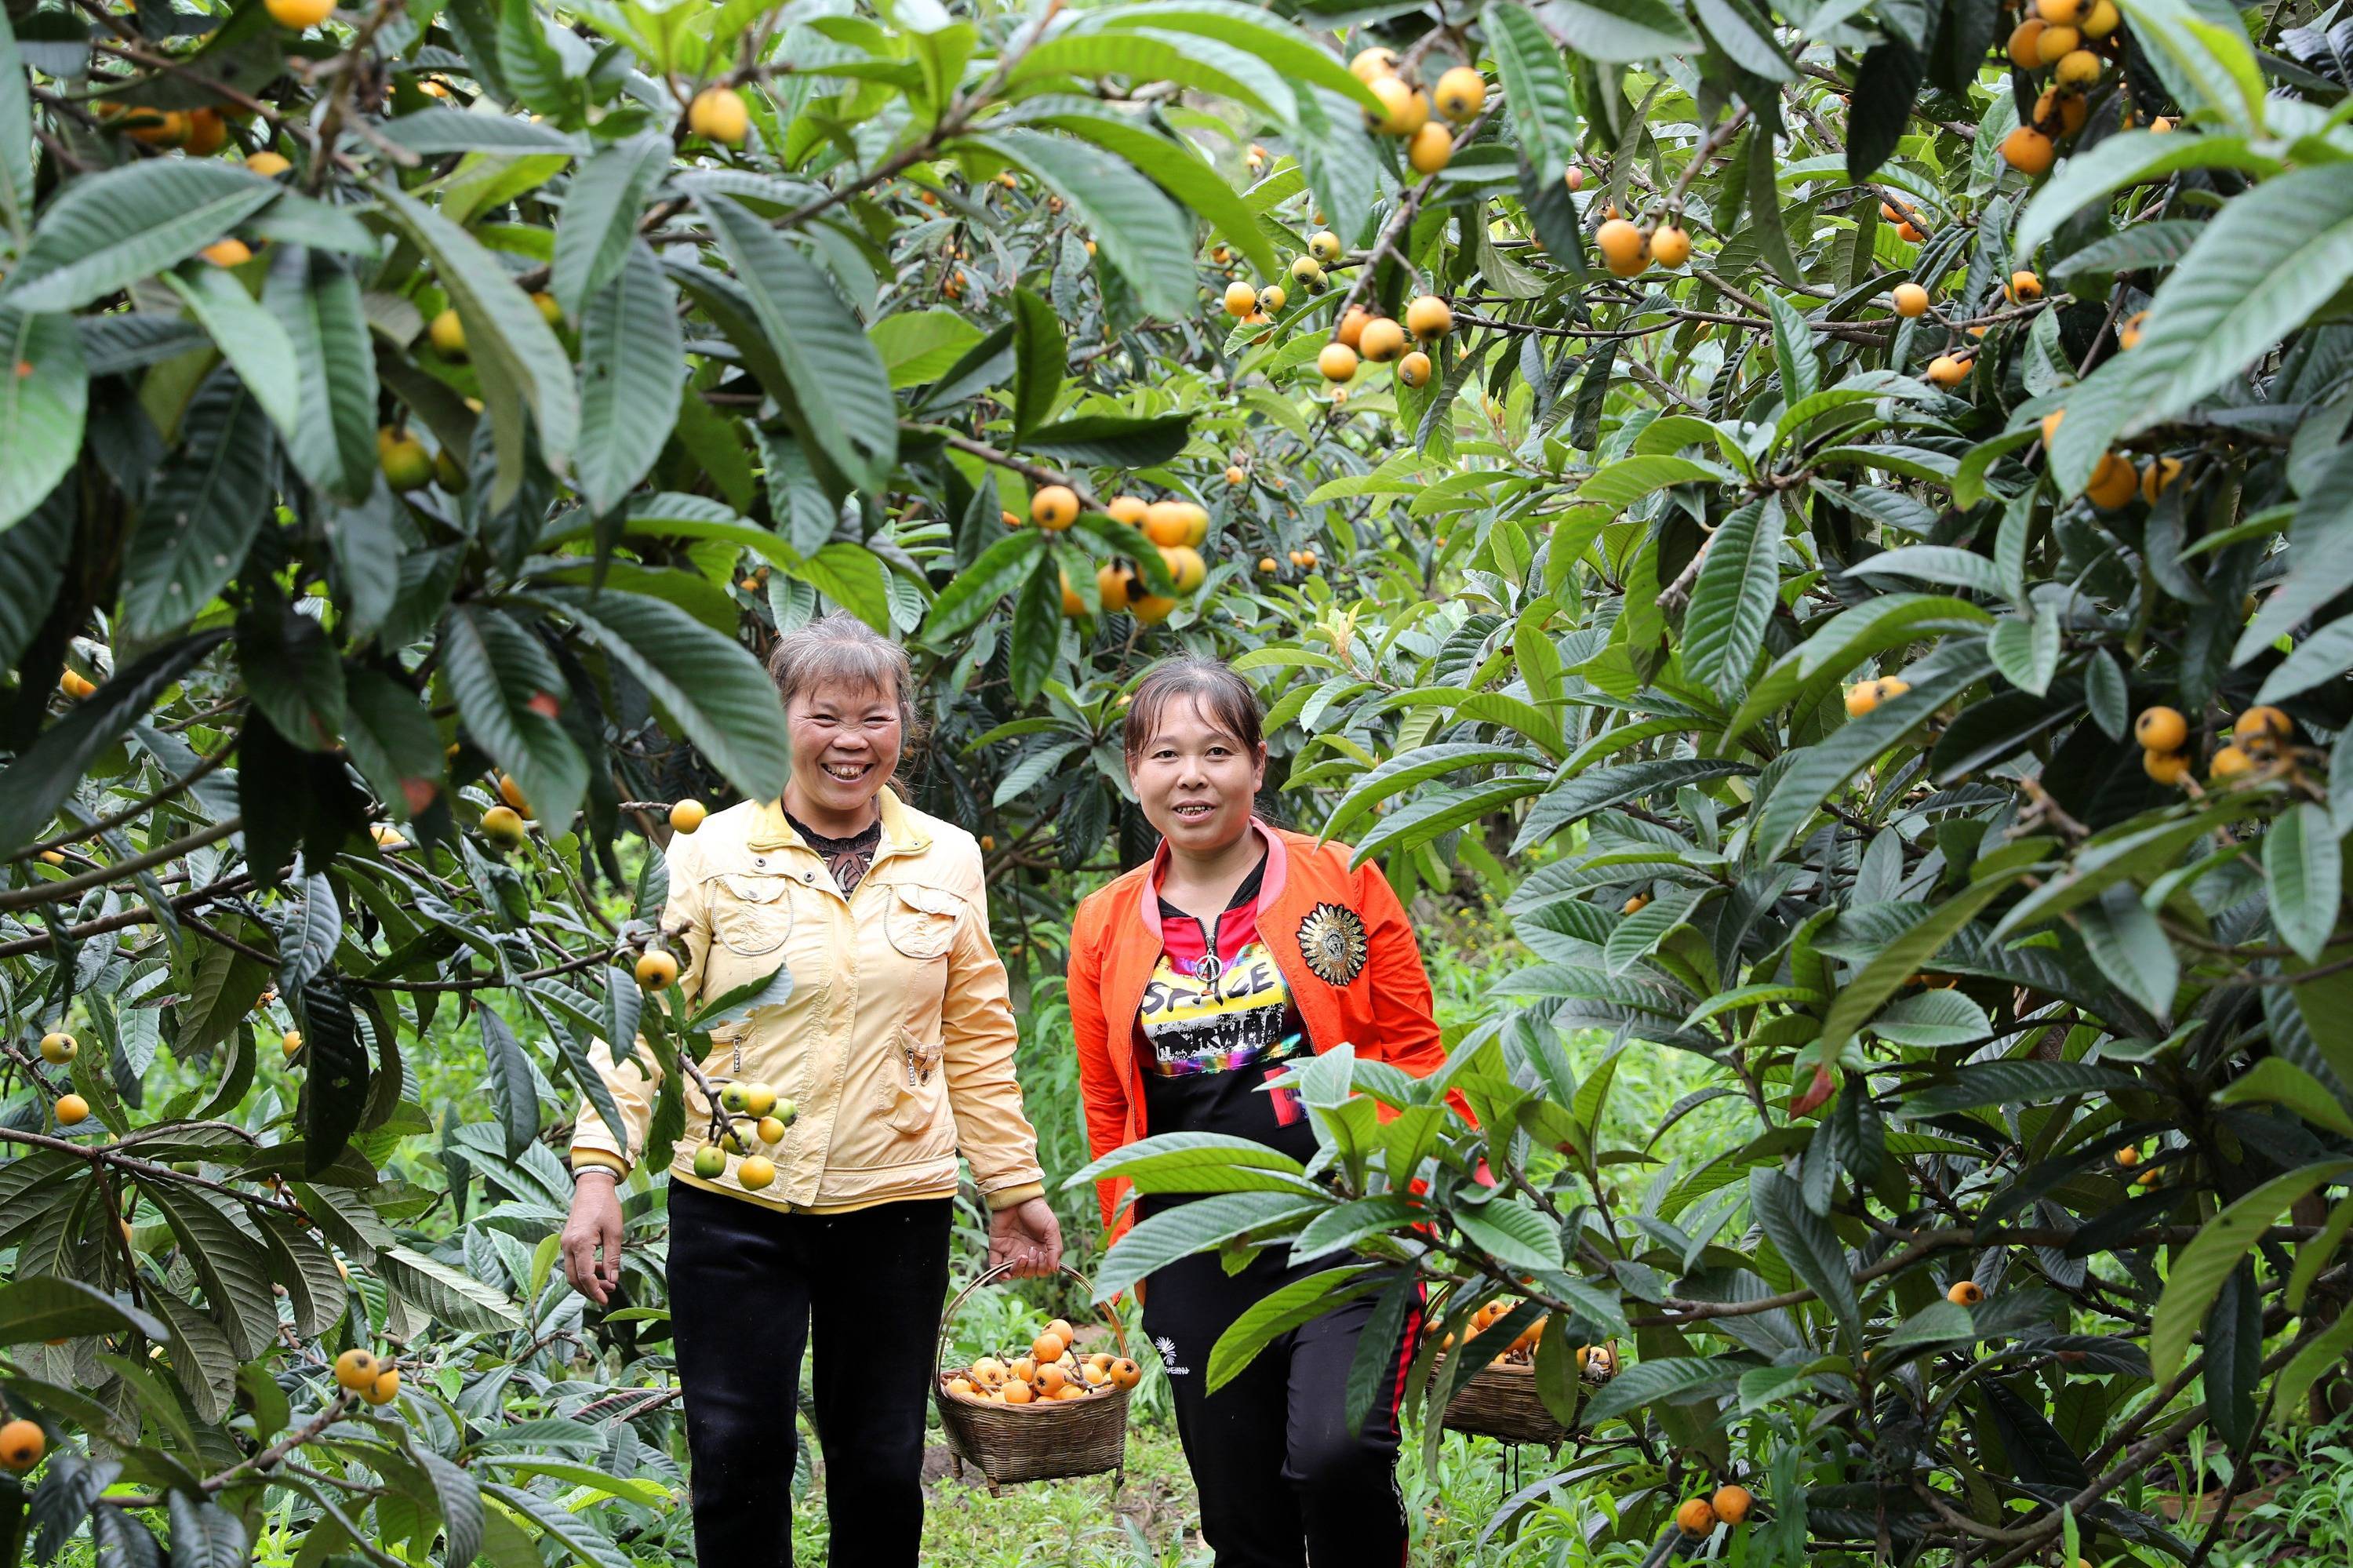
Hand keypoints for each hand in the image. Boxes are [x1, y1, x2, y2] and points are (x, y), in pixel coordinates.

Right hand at [561, 1172, 624, 1304]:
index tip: (605, 1301)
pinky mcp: (567, 1240)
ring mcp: (565, 1243)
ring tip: (608, 1283)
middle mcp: (568, 1245)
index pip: (585, 1276)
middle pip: (574, 1278)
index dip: (595, 1291)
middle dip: (590, 1290)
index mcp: (580, 1243)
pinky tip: (600, 1269)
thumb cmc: (606, 1206)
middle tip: (608, 1294)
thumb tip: (612, 1280)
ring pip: (572, 1271)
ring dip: (588, 1280)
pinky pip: (573, 1261)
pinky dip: (585, 1269)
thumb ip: (613, 1258)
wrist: (592, 1186)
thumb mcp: (615, 1232)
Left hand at [989, 1196, 1061, 1277]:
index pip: (1042, 1270)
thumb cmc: (1036, 1210)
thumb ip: (1055, 1249)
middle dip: (1032, 1267)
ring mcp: (1010, 1251)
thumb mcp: (1052, 1228)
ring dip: (1019, 1270)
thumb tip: (1055, 1269)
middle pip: (1028, 1273)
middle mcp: (1025, 1252)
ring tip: (1022, 1256)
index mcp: (1040, 1249)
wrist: (1017, 1197)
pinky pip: (996, 1268)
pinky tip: (1007, 1273)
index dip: (1042, 1268)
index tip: (1042, 1254)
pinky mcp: (997, 1248)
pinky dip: (1000, 1275)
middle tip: (1032, 1250)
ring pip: (1014, 1273)